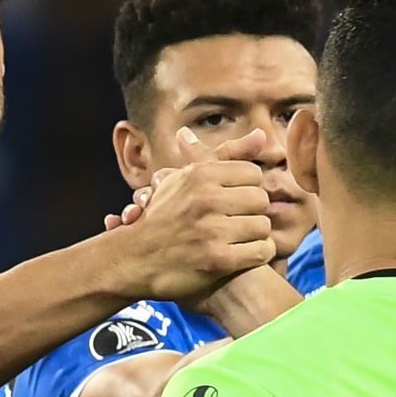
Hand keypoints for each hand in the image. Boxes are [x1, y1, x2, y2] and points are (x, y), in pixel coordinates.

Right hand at [109, 151, 272, 300]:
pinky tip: (239, 256)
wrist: (132, 260)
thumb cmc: (163, 217)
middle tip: (234, 222)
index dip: (244, 188)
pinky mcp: (218, 260)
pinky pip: (261, 251)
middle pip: (261, 200)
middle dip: (250, 213)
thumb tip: (261, 135)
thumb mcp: (186, 178)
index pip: (252, 173)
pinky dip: (255, 256)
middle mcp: (205, 199)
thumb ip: (225, 154)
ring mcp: (211, 230)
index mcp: (199, 175)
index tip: (230, 201)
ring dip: (253, 236)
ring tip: (234, 240)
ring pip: (263, 226)